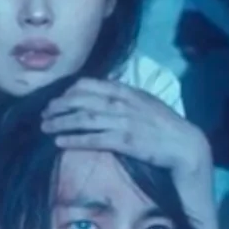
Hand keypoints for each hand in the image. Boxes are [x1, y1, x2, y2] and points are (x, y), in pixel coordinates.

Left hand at [40, 78, 210, 175]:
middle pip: (81, 100)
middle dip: (59, 106)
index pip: (89, 84)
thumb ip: (123, 96)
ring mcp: (123, 122)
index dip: (68, 91)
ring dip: (61, 122)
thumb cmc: (164, 124)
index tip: (57, 99)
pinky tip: (60, 142)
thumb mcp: (144, 102)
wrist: (185, 144)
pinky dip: (74, 139)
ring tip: (45, 127)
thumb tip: (100, 93)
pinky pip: (93, 139)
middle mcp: (122, 103)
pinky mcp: (125, 141)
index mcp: (126, 91)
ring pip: (84, 119)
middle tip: (43, 113)